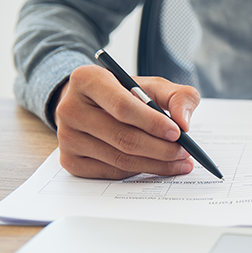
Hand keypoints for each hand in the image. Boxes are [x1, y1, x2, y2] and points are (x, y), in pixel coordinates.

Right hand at [53, 64, 200, 178]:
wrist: (93, 105)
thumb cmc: (126, 94)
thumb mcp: (154, 86)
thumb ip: (178, 96)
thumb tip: (184, 123)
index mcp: (87, 79)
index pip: (123, 106)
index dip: (153, 122)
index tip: (178, 133)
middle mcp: (69, 108)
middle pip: (123, 138)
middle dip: (161, 149)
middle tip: (185, 152)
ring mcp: (66, 137)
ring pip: (120, 160)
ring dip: (156, 164)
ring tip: (179, 161)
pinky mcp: (70, 161)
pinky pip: (112, 172)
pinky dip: (139, 171)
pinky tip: (156, 165)